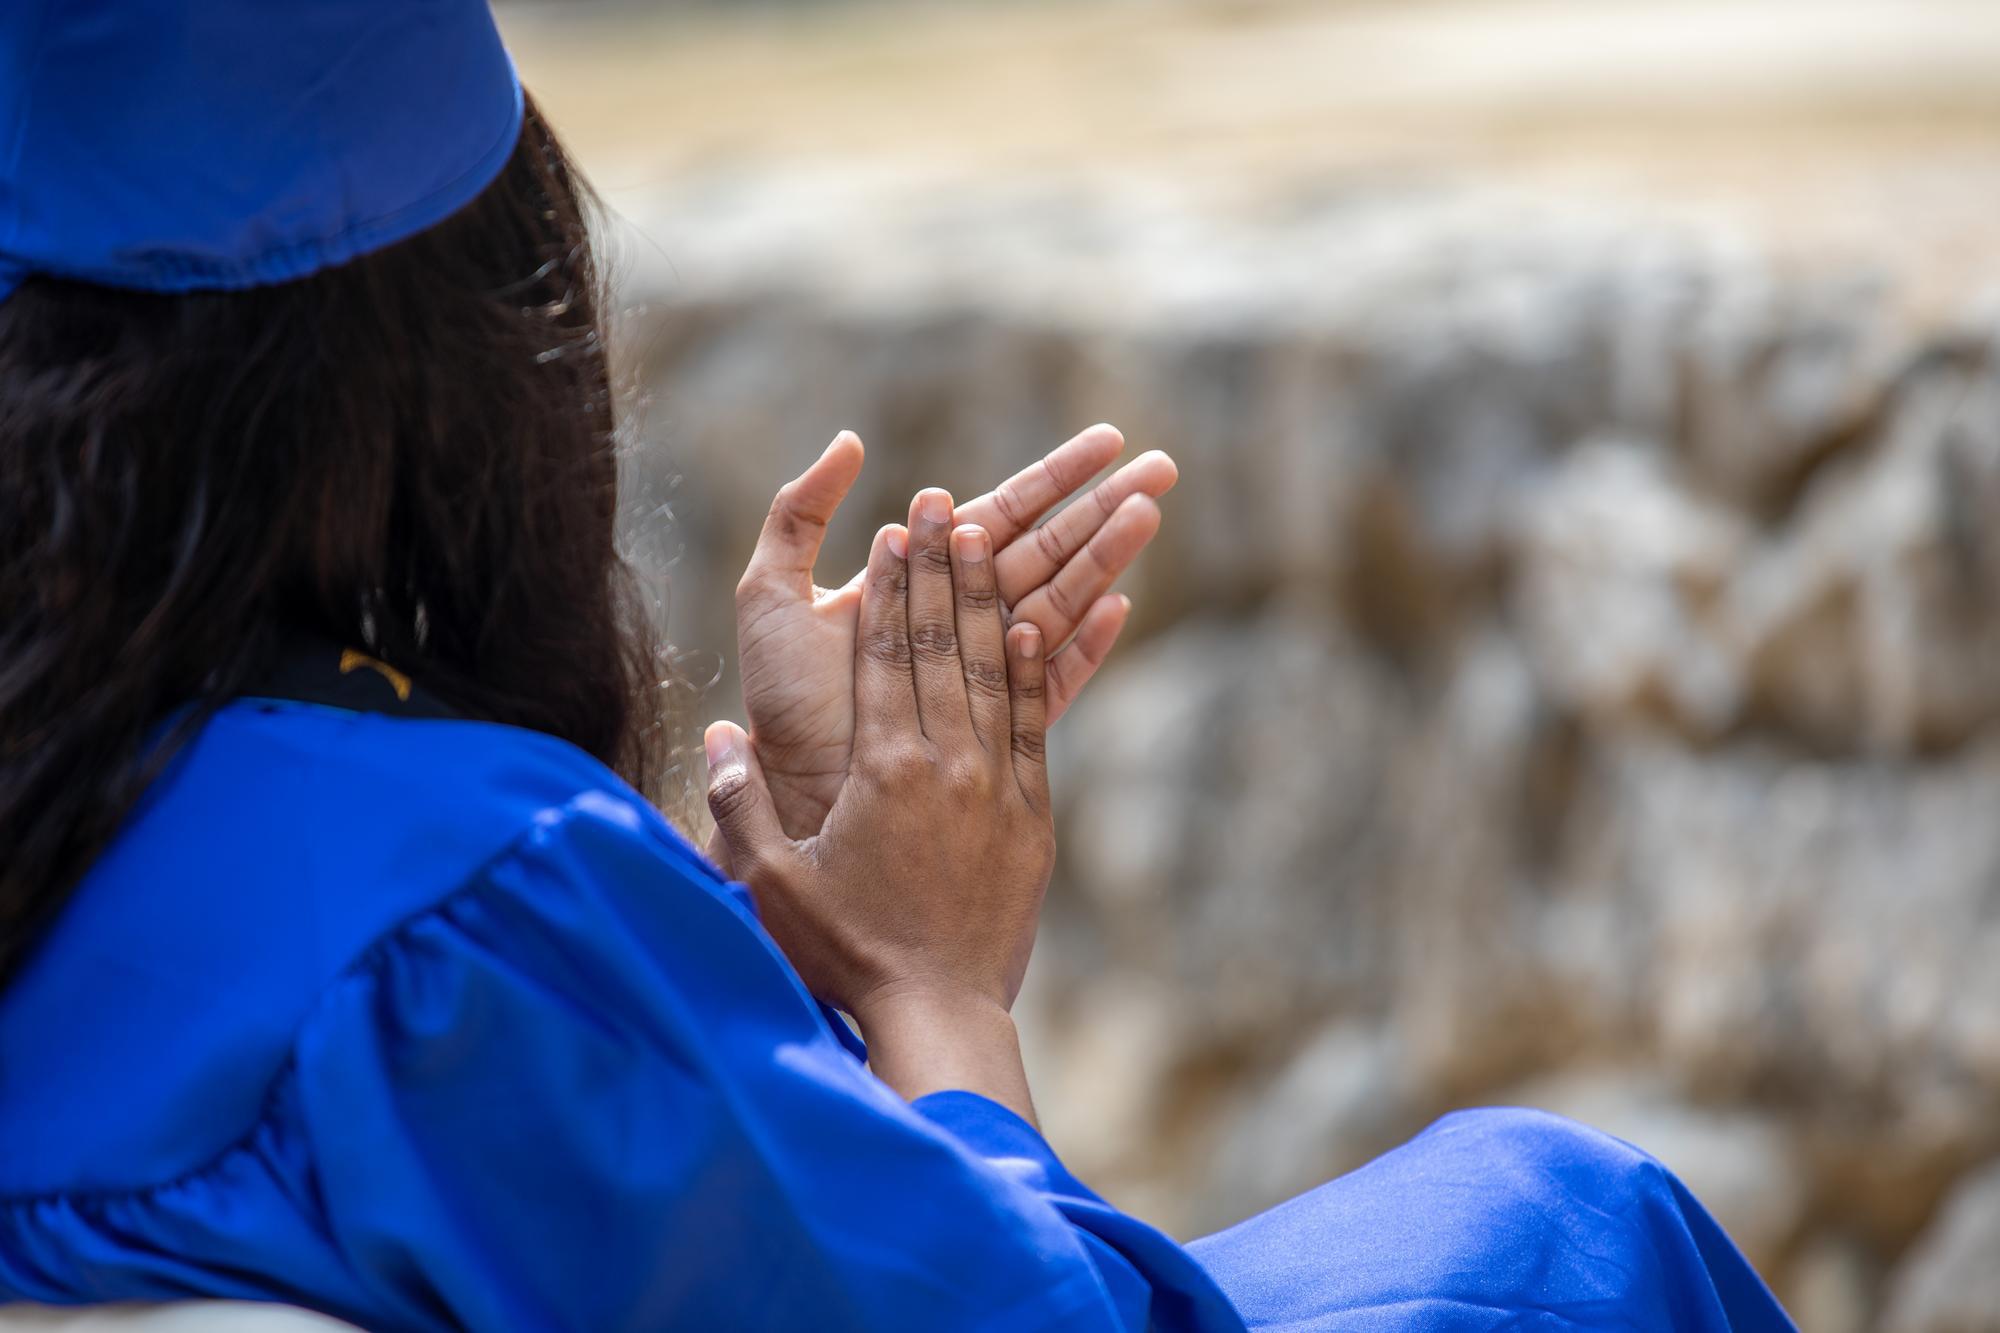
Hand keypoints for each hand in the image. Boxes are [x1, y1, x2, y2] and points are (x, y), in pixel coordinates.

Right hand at [705, 489, 1054, 1023]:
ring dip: (988, 598)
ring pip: (994, 668)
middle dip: (941, 565)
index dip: (893, 585)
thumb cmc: (847, 951)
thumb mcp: (772, 883)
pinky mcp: (1032, 815)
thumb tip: (716, 734)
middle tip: (943, 500)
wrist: (942, 1011)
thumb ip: (738, 803)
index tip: (897, 527)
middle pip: (943, 643)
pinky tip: (1037, 621)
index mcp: (882, 768)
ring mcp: (996, 785)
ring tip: (988, 535)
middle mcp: (946, 762)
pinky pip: (1034, 721)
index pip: (886, 653)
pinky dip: (1036, 667)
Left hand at [731, 425, 1173, 840]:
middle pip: (1051, 551)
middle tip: (1165, 469)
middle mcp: (964, 623)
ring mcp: (986, 677)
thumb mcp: (772, 592)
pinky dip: (1085, 647)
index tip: (1111, 438)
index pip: (1007, 513)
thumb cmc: (779, 697)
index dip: (1058, 476)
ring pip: (1061, 603)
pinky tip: (1117, 608)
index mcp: (925, 581)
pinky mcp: (997, 732)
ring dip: (1107, 558)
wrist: (788, 787)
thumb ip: (801, 513)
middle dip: (1106, 508)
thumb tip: (851, 440)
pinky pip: (1052, 682)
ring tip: (1150, 515)